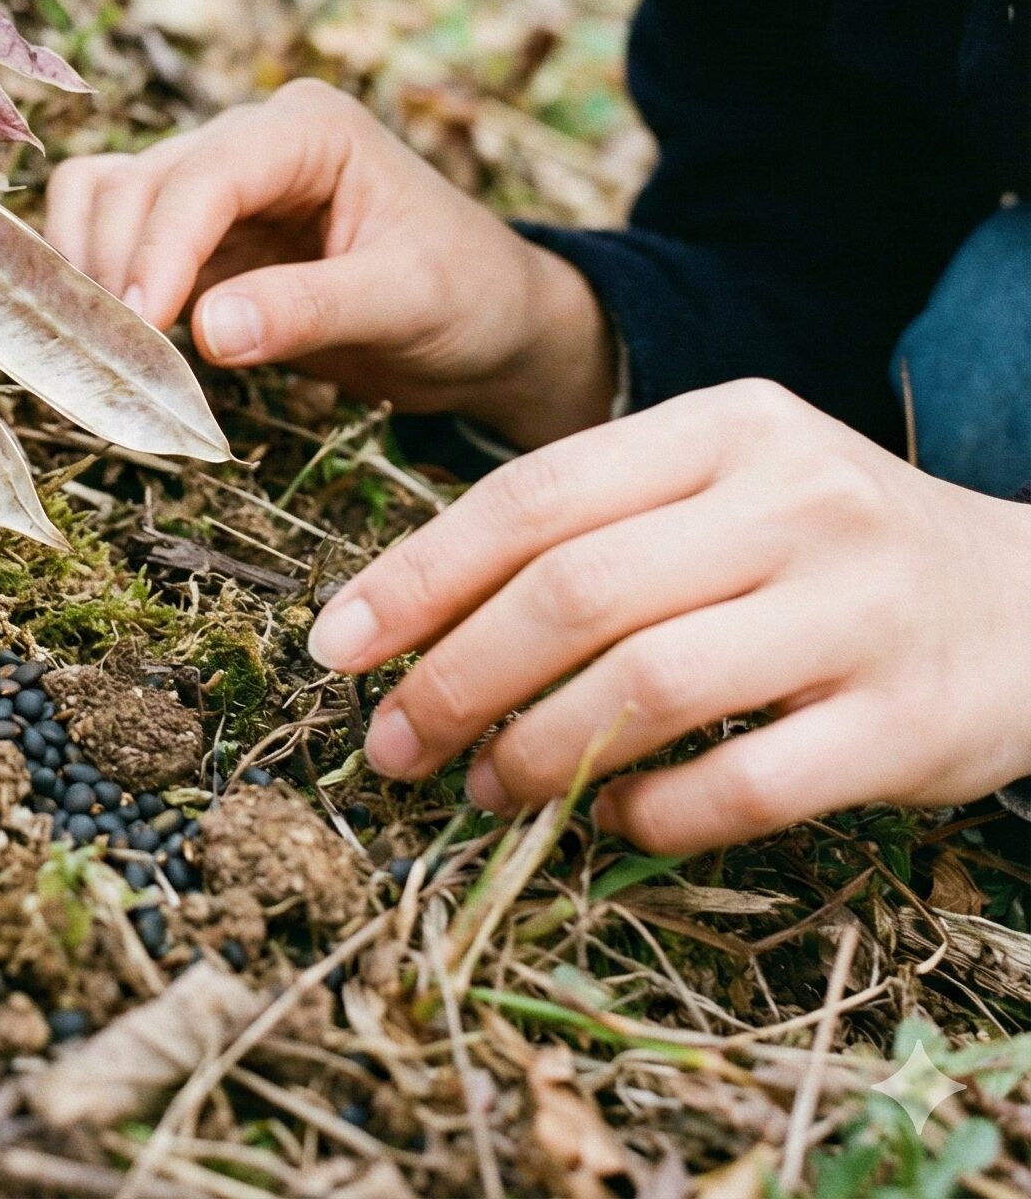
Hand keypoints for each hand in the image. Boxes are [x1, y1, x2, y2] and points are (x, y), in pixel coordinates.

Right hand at [44, 78, 616, 447]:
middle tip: (114, 360)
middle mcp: (252, 139)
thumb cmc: (468, 296)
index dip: (160, 248)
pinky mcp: (197, 232)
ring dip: (92, 269)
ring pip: (108, 200)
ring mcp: (217, 181)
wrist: (487, 323)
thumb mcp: (405, 302)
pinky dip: (95, 279)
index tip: (141, 325)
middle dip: (117, 267)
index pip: (206, 175)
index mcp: (310, 128)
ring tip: (107, 352)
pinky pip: (113, 234)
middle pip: (140, 184)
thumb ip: (309, 310)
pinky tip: (112, 338)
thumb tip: (206, 332)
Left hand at [308, 379, 1030, 851]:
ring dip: (535, 750)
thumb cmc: (826, 545)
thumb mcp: (721, 484)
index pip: (532, 495)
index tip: (336, 645)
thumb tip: (417, 616)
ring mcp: (857, 612)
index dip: (419, 577)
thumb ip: (593, 525)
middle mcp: (793, 502)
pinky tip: (606, 818)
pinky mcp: (908, 725)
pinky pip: (747, 784)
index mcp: (724, 427)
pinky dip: (652, 812)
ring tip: (480, 786)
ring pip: (648, 687)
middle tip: (391, 743)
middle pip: (574, 592)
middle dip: (455, 677)